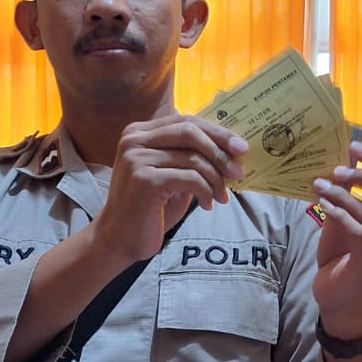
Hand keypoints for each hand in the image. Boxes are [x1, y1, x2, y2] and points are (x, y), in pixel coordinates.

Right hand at [93, 114, 247, 264]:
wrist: (120, 240)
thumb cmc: (150, 208)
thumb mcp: (172, 175)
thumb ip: (190, 157)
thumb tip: (231, 149)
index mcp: (140, 132)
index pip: (186, 121)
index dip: (217, 132)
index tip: (241, 147)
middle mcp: (135, 140)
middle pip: (191, 132)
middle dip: (221, 150)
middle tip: (239, 171)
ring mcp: (137, 159)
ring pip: (194, 158)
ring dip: (216, 179)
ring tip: (222, 196)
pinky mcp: (145, 180)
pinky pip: (190, 178)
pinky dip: (205, 191)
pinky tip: (207, 204)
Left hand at [311, 144, 361, 338]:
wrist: (337, 295)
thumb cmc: (342, 253)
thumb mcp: (346, 217)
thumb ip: (348, 193)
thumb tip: (339, 159)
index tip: (355, 147)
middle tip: (340, 168)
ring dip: (343, 196)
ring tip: (320, 185)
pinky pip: (358, 232)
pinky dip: (339, 214)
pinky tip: (323, 205)